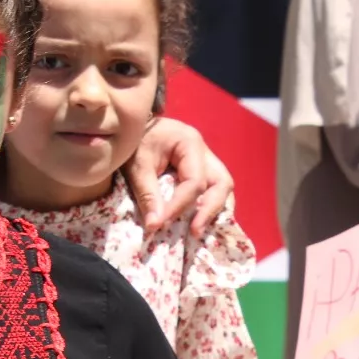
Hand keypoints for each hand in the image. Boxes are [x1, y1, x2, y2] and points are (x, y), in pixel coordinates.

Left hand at [124, 116, 234, 235]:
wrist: (134, 128)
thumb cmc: (135, 142)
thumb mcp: (137, 166)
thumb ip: (148, 195)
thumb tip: (155, 226)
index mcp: (190, 143)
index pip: (194, 181)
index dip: (180, 205)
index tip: (162, 223)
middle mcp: (205, 152)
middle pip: (222, 183)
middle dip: (210, 210)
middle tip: (194, 231)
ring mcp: (207, 160)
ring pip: (224, 187)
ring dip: (215, 209)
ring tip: (199, 230)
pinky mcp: (203, 170)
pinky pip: (215, 190)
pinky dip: (211, 206)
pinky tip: (200, 221)